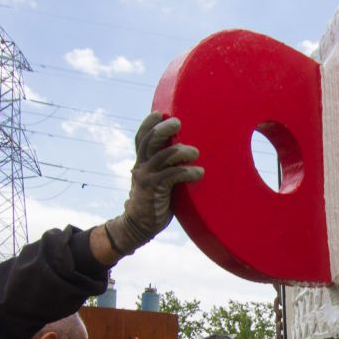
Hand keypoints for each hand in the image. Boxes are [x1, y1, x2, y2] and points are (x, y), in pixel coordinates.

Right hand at [104, 112, 202, 255]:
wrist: (139, 225)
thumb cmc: (155, 201)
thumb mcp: (158, 181)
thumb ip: (167, 168)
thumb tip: (188, 155)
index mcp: (141, 162)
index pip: (142, 138)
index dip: (149, 124)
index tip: (160, 113)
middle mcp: (141, 167)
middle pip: (149, 141)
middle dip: (163, 129)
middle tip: (178, 122)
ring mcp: (146, 178)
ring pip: (161, 156)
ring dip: (180, 151)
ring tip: (195, 152)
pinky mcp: (154, 190)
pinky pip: (171, 176)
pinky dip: (187, 172)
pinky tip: (200, 173)